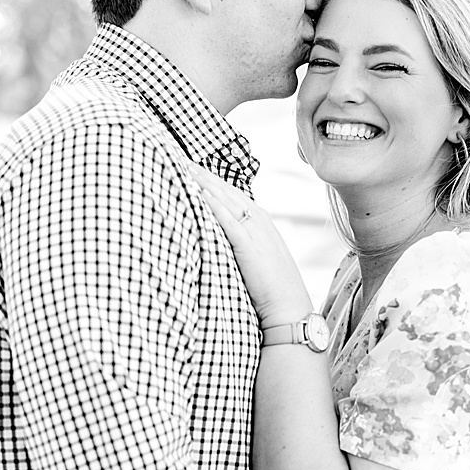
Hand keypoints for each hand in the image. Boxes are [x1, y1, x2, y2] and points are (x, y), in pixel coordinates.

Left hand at [184, 164, 313, 326]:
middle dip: (205, 175)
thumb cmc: (271, 288)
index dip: (213, 180)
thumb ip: (241, 242)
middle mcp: (259, 220)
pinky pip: (227, 220)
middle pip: (227, 191)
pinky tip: (199, 194)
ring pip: (226, 200)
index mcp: (261, 221)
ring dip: (205, 183)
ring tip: (184, 169)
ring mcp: (256, 231)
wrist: (288, 308)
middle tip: (182, 160)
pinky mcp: (248, 245)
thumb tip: (219, 237)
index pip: (233, 193)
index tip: (193, 168)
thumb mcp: (256, 256)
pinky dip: (213, 205)